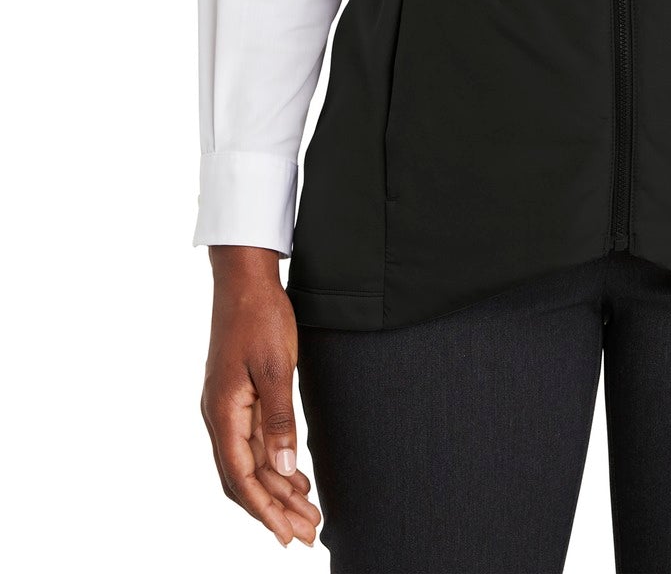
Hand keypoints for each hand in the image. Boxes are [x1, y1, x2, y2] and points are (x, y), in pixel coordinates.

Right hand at [200, 246, 321, 547]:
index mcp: (223, 412)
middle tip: (308, 533)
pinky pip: (252, 443)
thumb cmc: (260, 316)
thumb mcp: (276, 366)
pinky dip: (273, 465)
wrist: (244, 278)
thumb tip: (284, 471)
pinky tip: (295, 479)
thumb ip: (279, 421)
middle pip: (244, 478)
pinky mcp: (238, 398)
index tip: (288, 536)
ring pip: (249, 464)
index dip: (265, 511)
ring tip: (307, 513)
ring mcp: (226, 408)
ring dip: (276, 491)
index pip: (241, 477)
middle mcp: (219, 416)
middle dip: (274, 510)